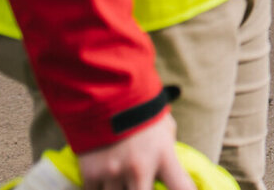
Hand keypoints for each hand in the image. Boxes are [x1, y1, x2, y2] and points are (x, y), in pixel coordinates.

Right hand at [77, 113, 192, 189]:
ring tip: (125, 179)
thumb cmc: (140, 111)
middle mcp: (139, 168)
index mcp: (163, 155)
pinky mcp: (91, 175)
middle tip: (144, 183)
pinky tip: (107, 183)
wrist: (105, 94)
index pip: (182, 188)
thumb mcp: (164, 128)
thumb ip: (167, 152)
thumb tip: (168, 174)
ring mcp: (114, 173)